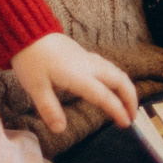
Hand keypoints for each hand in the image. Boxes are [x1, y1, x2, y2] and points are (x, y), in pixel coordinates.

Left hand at [9, 33, 139, 132]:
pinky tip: (111, 85)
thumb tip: (60, 129)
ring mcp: (88, 59)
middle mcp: (89, 67)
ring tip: (127, 103)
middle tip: (132, 115)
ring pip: (117, 72)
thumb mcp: (36, 88)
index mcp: (79, 76)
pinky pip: (109, 67)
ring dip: (126, 87)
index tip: (126, 123)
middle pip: (120, 80)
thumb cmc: (31, 60)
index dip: (118, 110)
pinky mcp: (84, 55)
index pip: (105, 96)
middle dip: (131, 98)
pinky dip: (117, 78)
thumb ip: (49, 109)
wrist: (29, 33)